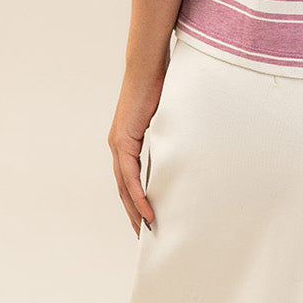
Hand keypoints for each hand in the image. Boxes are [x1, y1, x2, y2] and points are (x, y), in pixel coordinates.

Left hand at [108, 64, 166, 235]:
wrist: (147, 67)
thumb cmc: (160, 86)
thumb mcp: (165, 119)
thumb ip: (168, 135)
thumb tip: (184, 147)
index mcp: (127, 141)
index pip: (129, 179)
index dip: (136, 201)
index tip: (148, 219)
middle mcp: (118, 145)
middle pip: (123, 189)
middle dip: (133, 213)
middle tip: (145, 235)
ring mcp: (118, 144)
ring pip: (124, 187)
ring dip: (134, 210)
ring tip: (146, 231)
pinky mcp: (123, 141)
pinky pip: (129, 176)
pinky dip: (138, 195)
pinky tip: (147, 211)